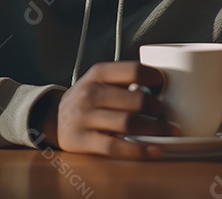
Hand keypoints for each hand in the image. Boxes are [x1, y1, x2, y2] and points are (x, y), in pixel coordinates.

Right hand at [35, 61, 179, 158]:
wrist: (53, 119)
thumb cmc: (87, 99)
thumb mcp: (99, 80)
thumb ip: (124, 79)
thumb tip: (162, 86)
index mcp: (98, 73)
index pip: (134, 70)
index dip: (155, 78)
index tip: (164, 86)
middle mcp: (90, 93)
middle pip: (136, 100)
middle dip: (158, 108)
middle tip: (165, 113)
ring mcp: (85, 117)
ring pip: (129, 123)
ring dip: (155, 129)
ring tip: (169, 131)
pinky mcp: (83, 140)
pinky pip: (116, 147)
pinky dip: (139, 150)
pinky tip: (155, 150)